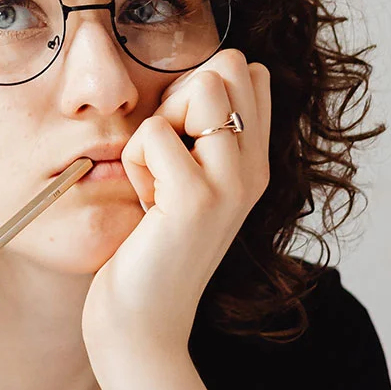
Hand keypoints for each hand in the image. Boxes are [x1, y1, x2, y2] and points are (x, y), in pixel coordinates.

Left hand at [82, 48, 271, 370]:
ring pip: (200, 88)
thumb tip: (204, 71)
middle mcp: (255, 168)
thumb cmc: (150, 249)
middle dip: (179, 98)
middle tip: (165, 160)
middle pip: (227, 66)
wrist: (143, 323)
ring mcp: (232, 182)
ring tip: (157, 182)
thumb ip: (199, 134)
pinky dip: (135, 162)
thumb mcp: (184, 183)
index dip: (198, 89)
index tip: (180, 145)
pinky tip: (146, 205)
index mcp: (255, 161)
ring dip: (158, 128)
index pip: (246, 72)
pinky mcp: (197, 198)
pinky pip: (153, 132)